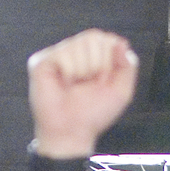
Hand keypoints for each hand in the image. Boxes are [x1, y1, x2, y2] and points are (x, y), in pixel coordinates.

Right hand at [27, 28, 138, 166]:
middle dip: (98, 65)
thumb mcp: (121, 91)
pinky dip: (69, 73)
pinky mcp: (41, 61)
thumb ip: (128, 65)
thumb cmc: (93, 113)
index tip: (103, 82)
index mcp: (93, 54)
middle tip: (88, 84)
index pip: (109, 39)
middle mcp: (75, 50)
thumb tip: (120, 43)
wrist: (72, 132)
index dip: (110, 62)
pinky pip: (63, 55)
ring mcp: (58, 54)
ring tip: (75, 86)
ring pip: (79, 44)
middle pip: (95, 37)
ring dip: (83, 71)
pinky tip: (63, 85)